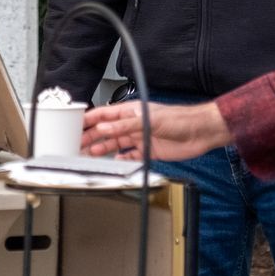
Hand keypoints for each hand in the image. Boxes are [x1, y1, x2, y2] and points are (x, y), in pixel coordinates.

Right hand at [81, 100, 231, 162]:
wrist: (199, 133)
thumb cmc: (179, 120)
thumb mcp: (149, 120)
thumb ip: (125, 126)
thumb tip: (104, 129)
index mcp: (131, 113)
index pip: (104, 115)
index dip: (89, 120)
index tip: (75, 125)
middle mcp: (133, 125)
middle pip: (106, 131)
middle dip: (91, 137)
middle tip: (76, 144)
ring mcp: (140, 138)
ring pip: (115, 144)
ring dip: (102, 149)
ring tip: (89, 155)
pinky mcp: (148, 151)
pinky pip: (129, 156)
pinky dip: (120, 160)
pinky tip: (113, 163)